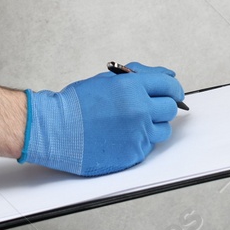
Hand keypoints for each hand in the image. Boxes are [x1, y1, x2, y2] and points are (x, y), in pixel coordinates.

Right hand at [18, 62, 184, 175]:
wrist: (56, 130)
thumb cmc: (76, 105)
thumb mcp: (107, 80)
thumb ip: (139, 76)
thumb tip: (166, 75)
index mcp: (132, 88)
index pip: (169, 86)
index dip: (173, 89)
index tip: (173, 93)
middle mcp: (139, 110)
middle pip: (170, 109)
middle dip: (162, 107)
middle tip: (149, 108)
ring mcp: (137, 134)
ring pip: (162, 130)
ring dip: (152, 126)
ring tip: (130, 124)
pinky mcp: (133, 154)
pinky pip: (147, 147)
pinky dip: (139, 141)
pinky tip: (121, 137)